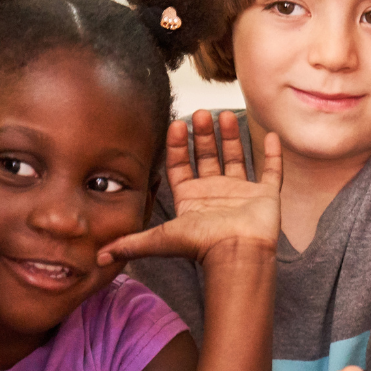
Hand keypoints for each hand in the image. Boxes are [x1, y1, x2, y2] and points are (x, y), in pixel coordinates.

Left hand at [98, 111, 281, 266]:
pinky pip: (271, 171)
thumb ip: (130, 244)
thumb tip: (97, 257)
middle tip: (201, 113)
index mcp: (191, 199)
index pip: (181, 166)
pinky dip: (273, 155)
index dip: (178, 145)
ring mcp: (242, 194)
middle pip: (208, 157)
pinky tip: (271, 136)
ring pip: (236, 158)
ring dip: (231, 137)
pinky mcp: (266, 196)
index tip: (177, 124)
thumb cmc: (201, 245)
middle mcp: (215, 193)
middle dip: (203, 135)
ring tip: (225, 114)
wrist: (237, 253)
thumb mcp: (159, 240)